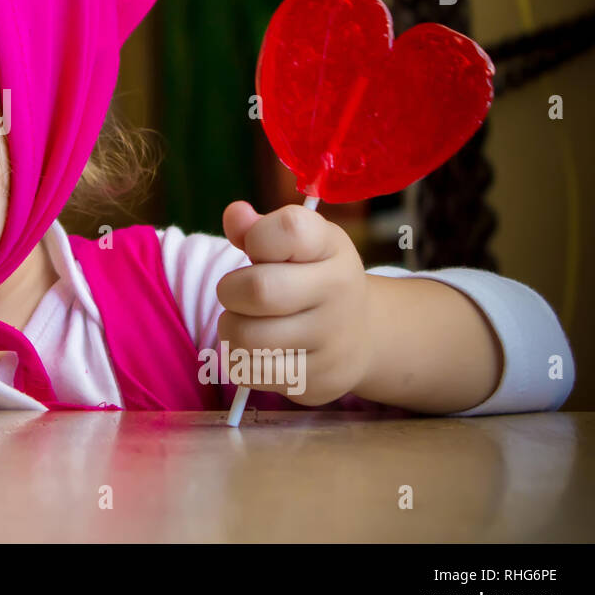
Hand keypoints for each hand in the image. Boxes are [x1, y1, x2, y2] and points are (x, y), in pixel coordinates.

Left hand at [215, 201, 372, 405]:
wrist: (363, 335)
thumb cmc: (311, 279)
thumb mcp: (293, 245)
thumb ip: (257, 229)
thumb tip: (234, 214)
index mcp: (331, 246)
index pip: (289, 228)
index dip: (257, 237)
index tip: (256, 248)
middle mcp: (340, 290)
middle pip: (259, 290)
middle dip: (231, 292)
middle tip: (237, 295)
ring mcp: (333, 339)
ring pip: (248, 337)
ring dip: (231, 330)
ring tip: (246, 324)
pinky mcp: (320, 380)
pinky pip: (253, 373)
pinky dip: (242, 362)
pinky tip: (258, 352)